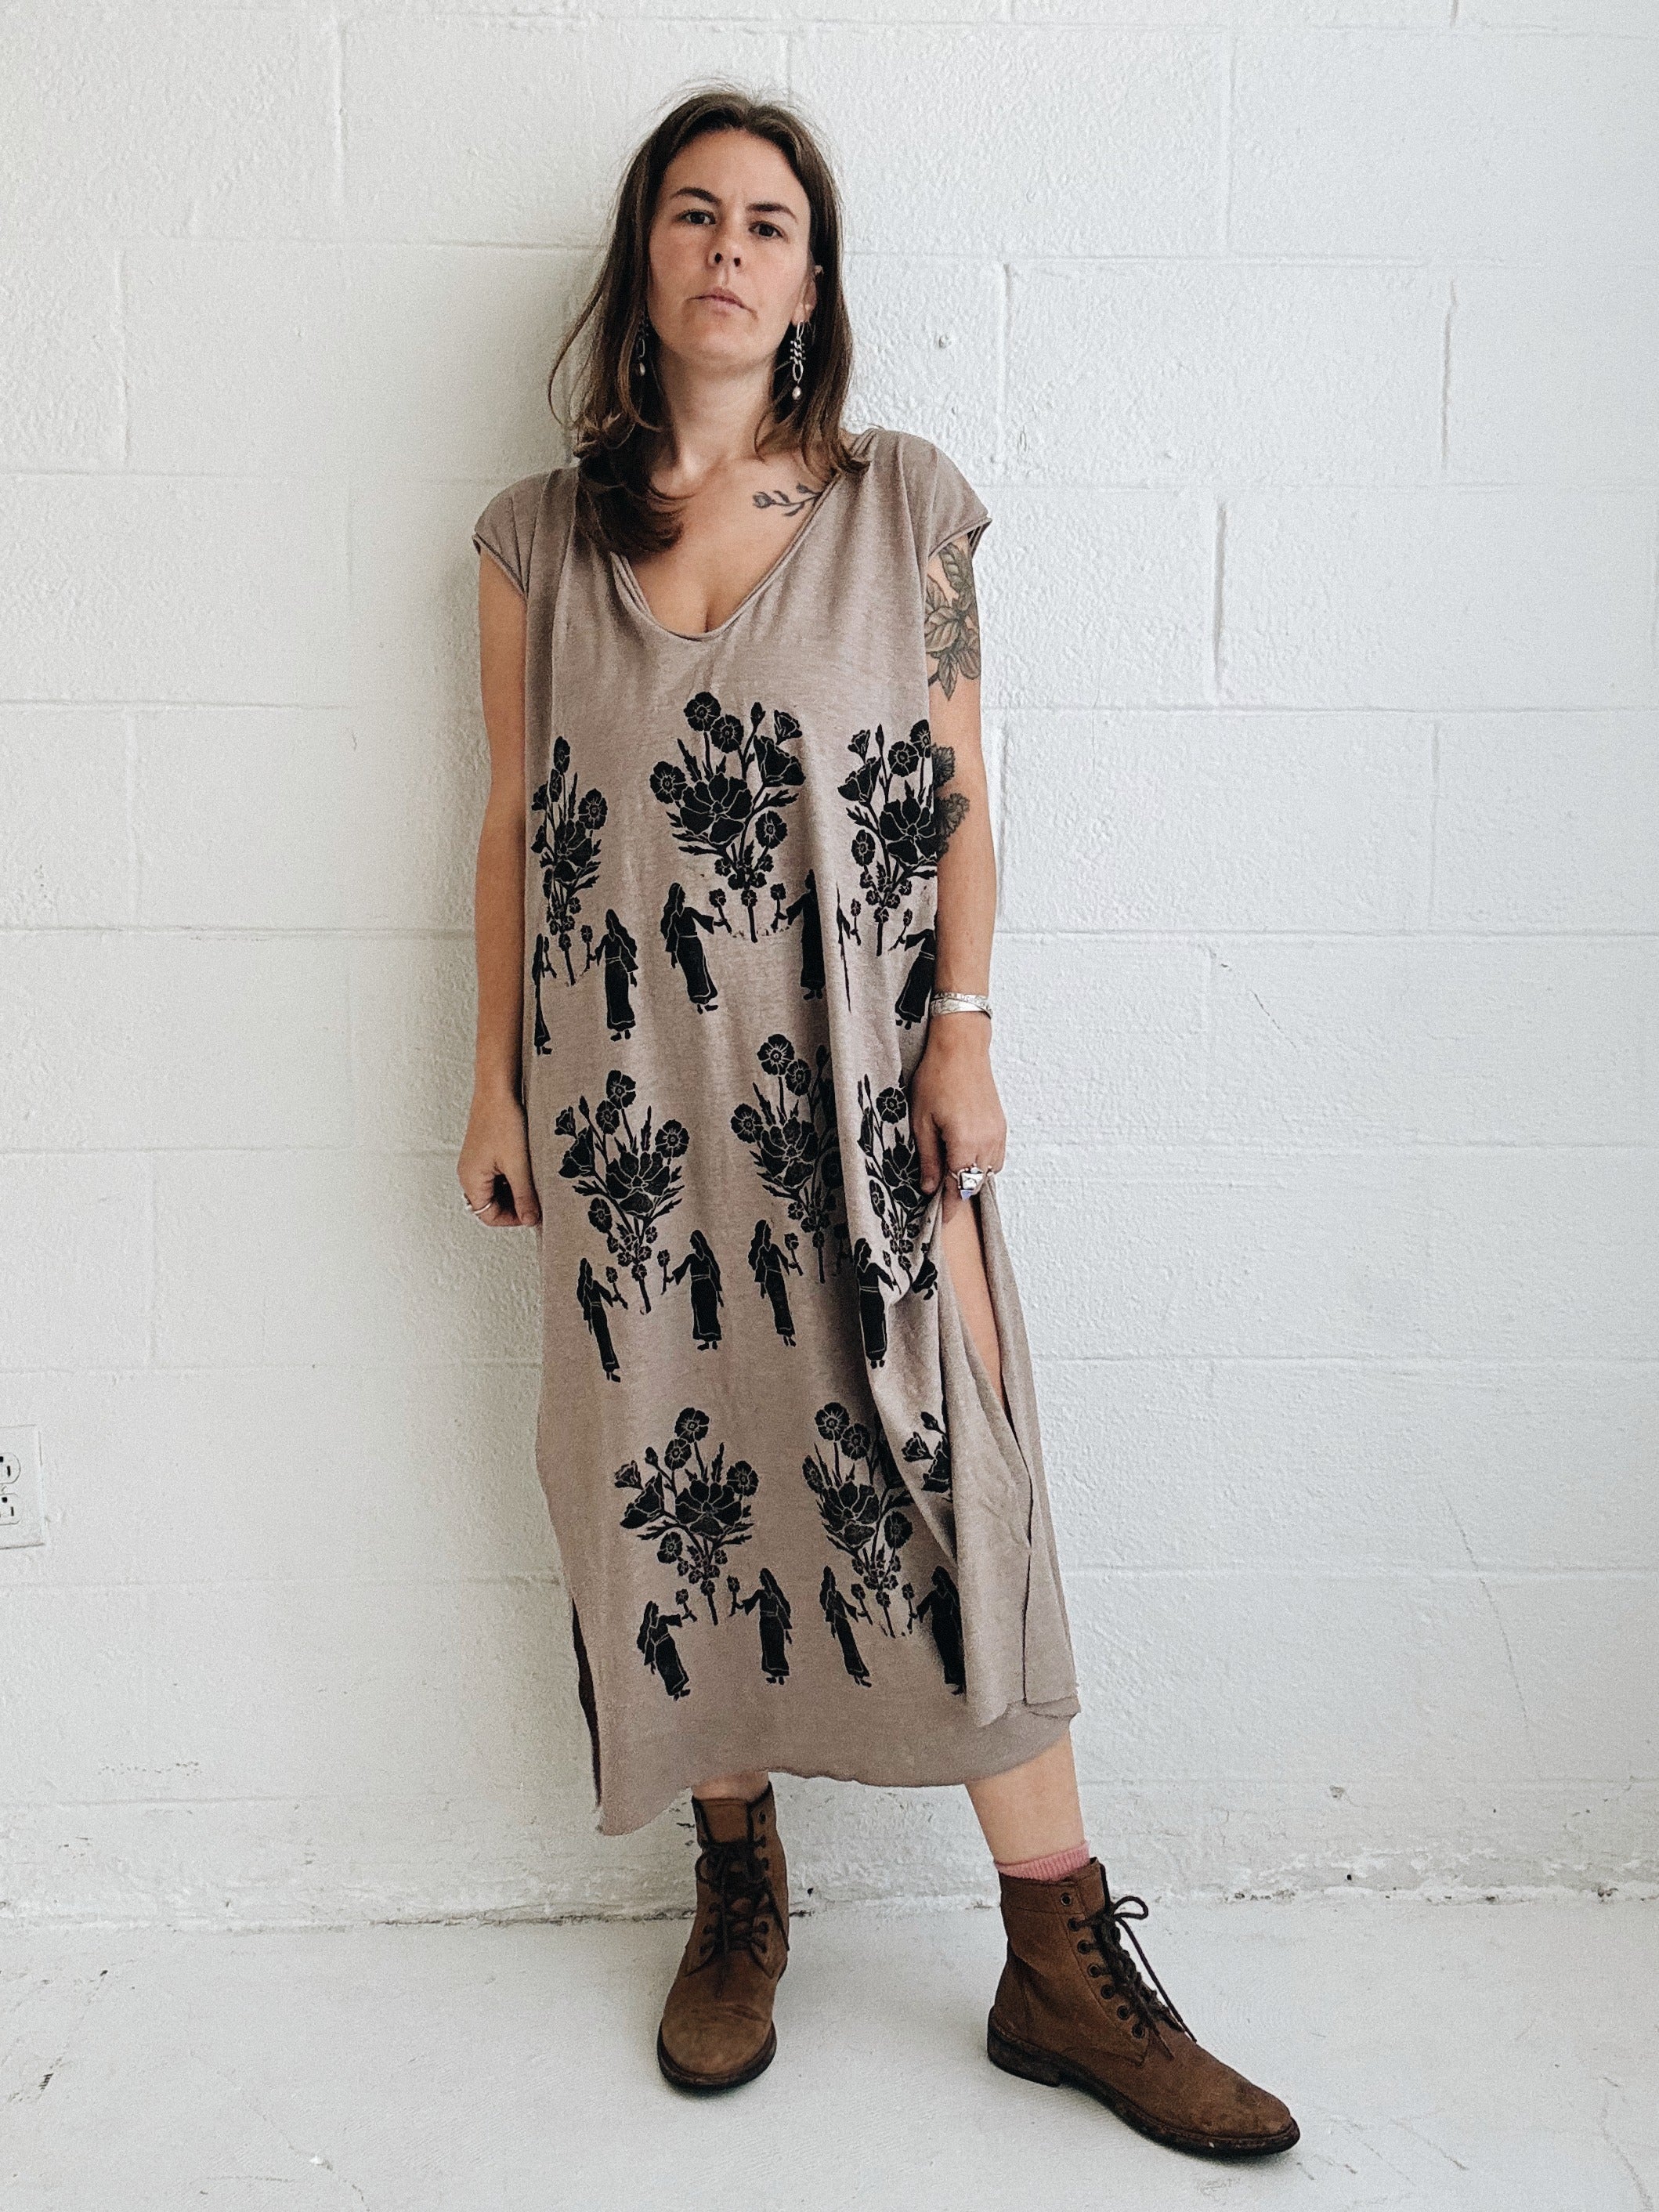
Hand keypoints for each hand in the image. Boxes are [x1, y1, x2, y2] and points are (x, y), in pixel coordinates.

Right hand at [459, 1090, 541, 1227]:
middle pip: (492, 1203)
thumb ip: (524, 1196)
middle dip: (515, 1204)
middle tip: (537, 1198)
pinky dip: (513, 1176)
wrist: (498, 1089)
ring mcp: (477, 1162)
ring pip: (497, 1189)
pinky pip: (498, 1174)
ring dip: (516, 1189)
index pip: (488, 1215)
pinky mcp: (485, 1151)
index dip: (512, 1219)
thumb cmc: (502, 1121)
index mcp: (471, 1180)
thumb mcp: (518, 1165)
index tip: (534, 1212)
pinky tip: (528, 1167)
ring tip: (534, 1180)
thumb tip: (530, 1220)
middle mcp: (469, 1173)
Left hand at [909, 1018, 1005, 1202]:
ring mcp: (997, 1134)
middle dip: (958, 1193)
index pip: (958, 1187)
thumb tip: (929, 1187)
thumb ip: (928, 1158)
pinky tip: (966, 1157)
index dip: (948, 1207)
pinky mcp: (1001, 1126)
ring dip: (971, 1178)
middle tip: (938, 1198)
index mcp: (964, 1143)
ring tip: (951, 1176)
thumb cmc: (937, 1078)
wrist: (961, 1048)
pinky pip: (996, 1157)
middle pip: (974, 1183)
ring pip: (988, 1173)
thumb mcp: (921, 1121)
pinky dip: (982, 1164)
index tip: (940, 1219)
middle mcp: (986, 1143)